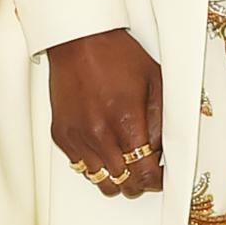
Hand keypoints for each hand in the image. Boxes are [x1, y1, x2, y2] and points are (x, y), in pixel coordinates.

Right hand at [47, 28, 163, 198]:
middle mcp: (100, 135)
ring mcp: (78, 137)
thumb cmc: (117, 56)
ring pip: (101, 181)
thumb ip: (162, 122)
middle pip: (125, 183)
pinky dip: (95, 164)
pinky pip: (81, 166)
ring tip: (124, 162)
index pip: (145, 173)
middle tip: (145, 169)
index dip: (157, 180)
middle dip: (139, 180)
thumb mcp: (154, 82)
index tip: (160, 176)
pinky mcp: (62, 136)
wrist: (78, 41)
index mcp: (127, 121)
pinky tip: (104, 149)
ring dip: (117, 177)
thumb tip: (163, 151)